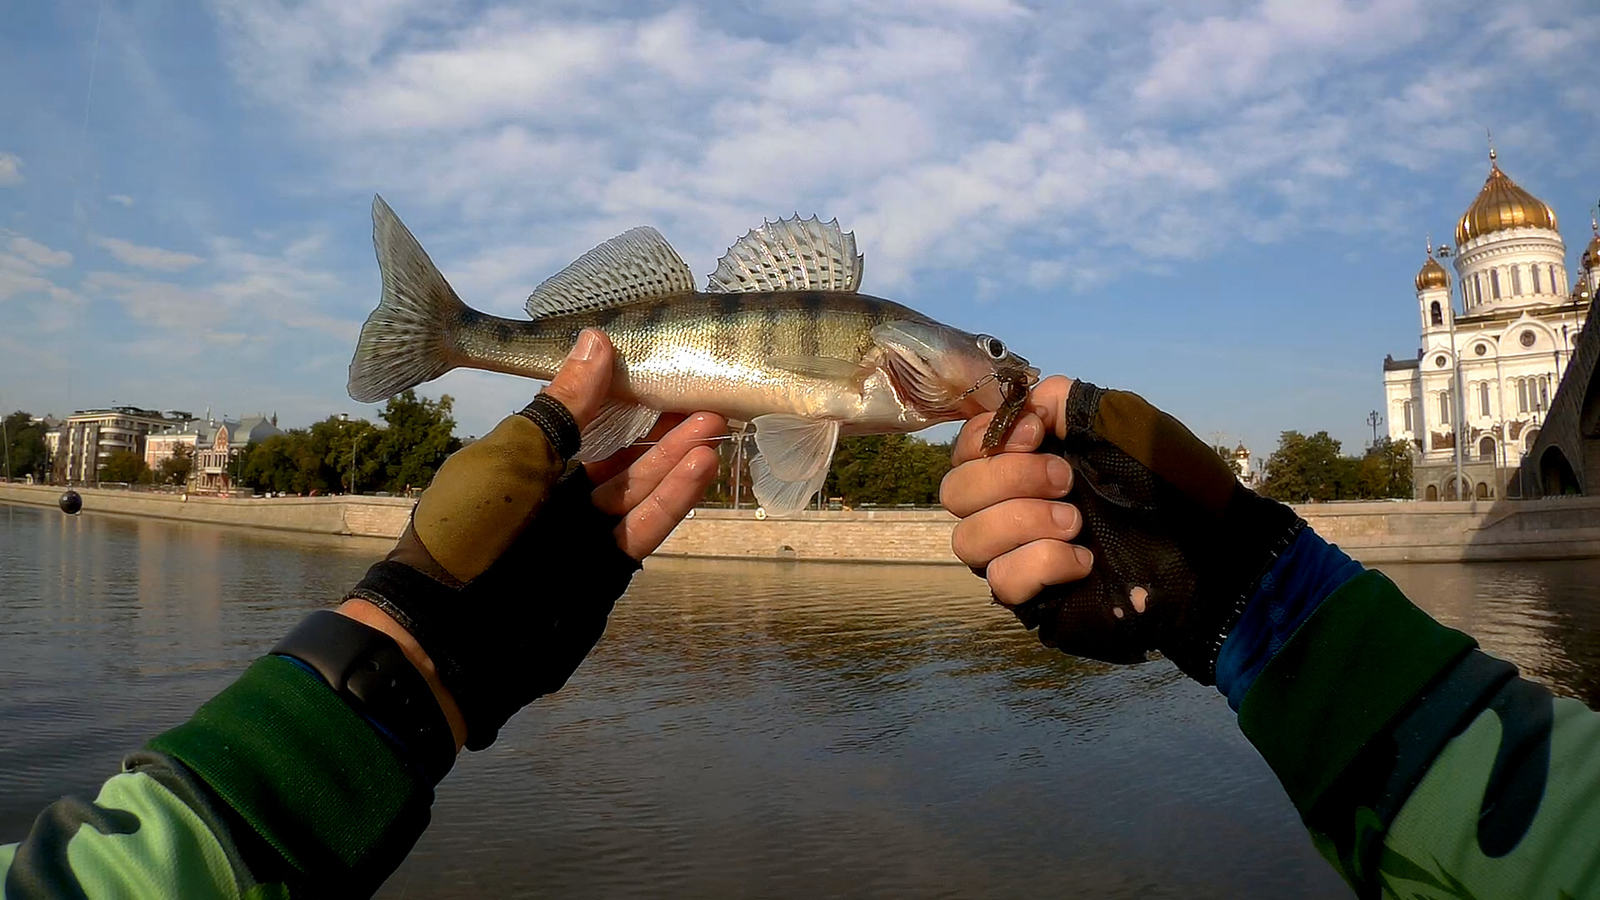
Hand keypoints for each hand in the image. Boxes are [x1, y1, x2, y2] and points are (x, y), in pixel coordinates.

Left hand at [346, 329, 723, 749]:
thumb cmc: (469, 526)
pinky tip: (701, 468)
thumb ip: (564, 405)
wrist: (451, 628)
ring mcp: (584, 537)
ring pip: (640, 490)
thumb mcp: (514, 453)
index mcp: (526, 465)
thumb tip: (596, 338)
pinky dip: (673, 499)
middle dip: (663, 429)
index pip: (583, 423)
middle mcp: (558, 499)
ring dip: (678, 459)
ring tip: (716, 425)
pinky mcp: (607, 571)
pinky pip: (644, 528)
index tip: (660, 369)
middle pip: (622, 458)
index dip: (621, 398)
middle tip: (708, 397)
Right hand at [942, 375, 1303, 683]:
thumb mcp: (1124, 421)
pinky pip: (1002, 581)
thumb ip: (1064, 401)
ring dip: (1020, 520)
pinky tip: (1083, 560)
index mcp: (1030, 460)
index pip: (965, 448)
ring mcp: (1020, 555)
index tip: (1036, 434)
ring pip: (967, 538)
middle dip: (1006, 478)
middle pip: (954, 492)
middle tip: (1065, 480)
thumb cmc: (1176, 485)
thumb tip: (1017, 408)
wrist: (1216, 554)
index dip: (986, 438)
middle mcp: (1014, 506)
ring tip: (1075, 522)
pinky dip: (1041, 563)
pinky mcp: (1035, 599)